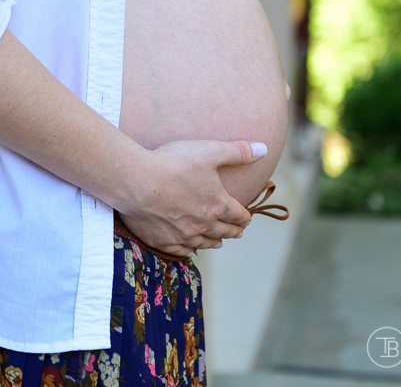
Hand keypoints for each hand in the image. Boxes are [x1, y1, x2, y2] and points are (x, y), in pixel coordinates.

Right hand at [116, 139, 266, 256]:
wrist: (136, 180)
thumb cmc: (173, 163)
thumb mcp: (210, 151)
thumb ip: (238, 151)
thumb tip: (264, 148)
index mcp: (218, 204)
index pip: (238, 214)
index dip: (245, 216)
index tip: (247, 217)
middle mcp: (203, 224)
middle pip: (224, 231)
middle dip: (233, 231)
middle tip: (238, 232)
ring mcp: (182, 235)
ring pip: (204, 243)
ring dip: (214, 242)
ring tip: (218, 242)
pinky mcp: (162, 240)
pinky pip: (180, 251)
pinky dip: (188, 252)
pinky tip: (190, 251)